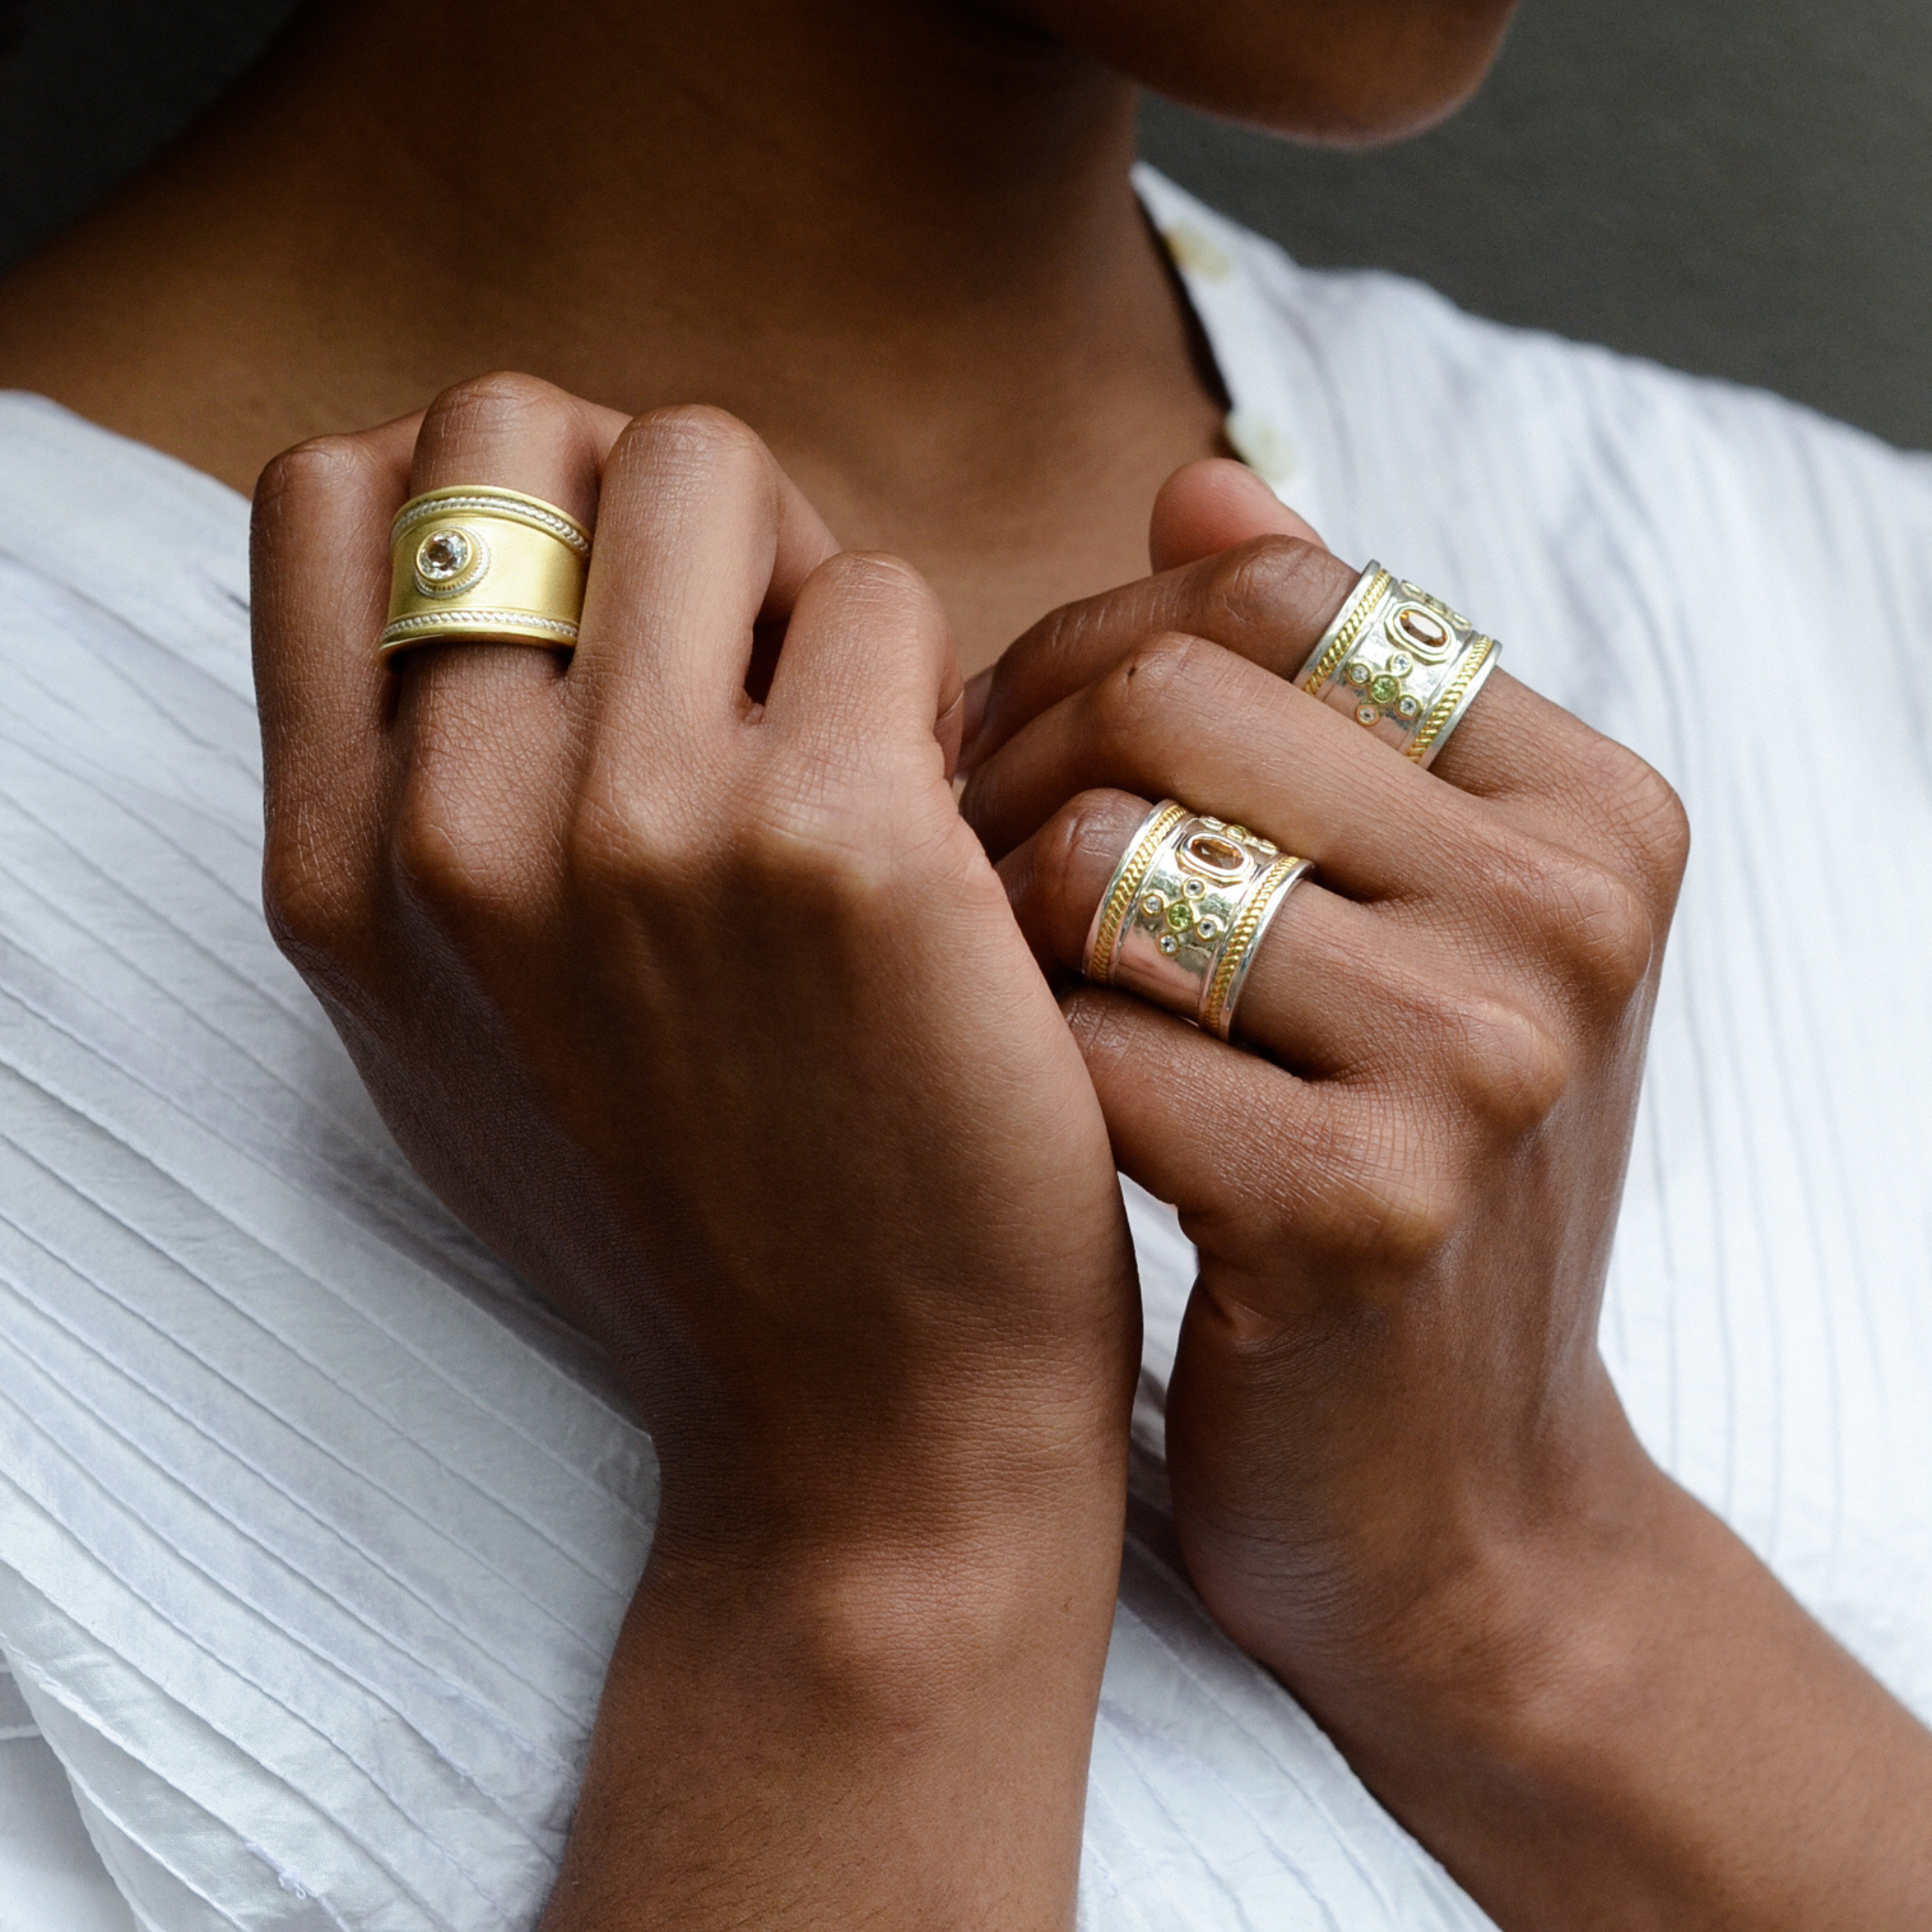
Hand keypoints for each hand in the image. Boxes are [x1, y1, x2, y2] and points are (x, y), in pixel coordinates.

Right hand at [251, 376, 1139, 1927]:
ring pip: (713, 466)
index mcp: (344, 862)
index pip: (331, 493)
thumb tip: (523, 555)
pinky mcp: (839, 844)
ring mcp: (639, 826)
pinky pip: (888, 599)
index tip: (607, 619)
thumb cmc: (702, 1211)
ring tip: (860, 743)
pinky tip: (952, 823)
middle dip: (654, 506)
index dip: (491, 503)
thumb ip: (438, 793)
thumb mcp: (475, 1026)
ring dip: (801, 573)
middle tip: (754, 662)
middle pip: (521, 422)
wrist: (861, 1427)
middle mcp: (454, 824)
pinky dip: (935, 680)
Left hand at [960, 460, 1931, 1927]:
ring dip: (993, 923)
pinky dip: (1014, 1072)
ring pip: (1098, 852)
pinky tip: (1032, 1126)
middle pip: (1161, 697)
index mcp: (1593, 804)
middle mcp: (1570, 909)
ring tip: (994, 995)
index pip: (1270, 593)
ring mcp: (1481, 1062)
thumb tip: (1195, 483)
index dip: (1096, 654)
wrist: (1449, 1498)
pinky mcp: (1360, 1208)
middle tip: (962, 876)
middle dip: (1013, 772)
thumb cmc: (1387, 1178)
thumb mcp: (1409, 931)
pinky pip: (1076, 1039)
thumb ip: (1317, 702)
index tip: (1035, 760)